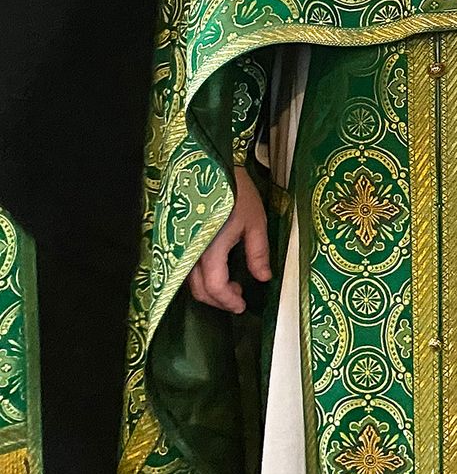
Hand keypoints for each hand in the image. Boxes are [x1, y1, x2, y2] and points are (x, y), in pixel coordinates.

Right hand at [189, 166, 271, 313]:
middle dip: (218, 299)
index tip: (242, 306)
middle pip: (198, 290)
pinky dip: (199, 277)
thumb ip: (258, 253)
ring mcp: (180, 247)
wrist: (210, 167)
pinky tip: (216, 271)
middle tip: (238, 298)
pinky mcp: (175, 241)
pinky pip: (184, 268)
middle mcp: (189, 252)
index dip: (228, 301)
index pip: (214, 287)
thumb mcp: (255, 221)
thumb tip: (263, 279)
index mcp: (210, 248)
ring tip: (231, 285)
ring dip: (209, 289)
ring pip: (188, 281)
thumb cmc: (236, 193)